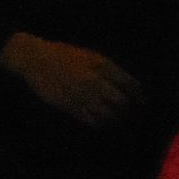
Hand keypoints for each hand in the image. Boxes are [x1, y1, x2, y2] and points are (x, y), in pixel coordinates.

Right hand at [0, 33, 142, 126]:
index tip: (143, 101)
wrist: (35, 59)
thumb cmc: (66, 55)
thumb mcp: (91, 56)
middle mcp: (94, 82)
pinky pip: (90, 120)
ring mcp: (82, 96)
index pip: (129, 85)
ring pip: (107, 114)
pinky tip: (102, 122)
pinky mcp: (69, 107)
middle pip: (121, 102)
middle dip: (129, 109)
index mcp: (102, 67)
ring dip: (116, 119)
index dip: (139, 95)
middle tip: (132, 113)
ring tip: (119, 119)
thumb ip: (111, 69)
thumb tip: (132, 86)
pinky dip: (100, 123)